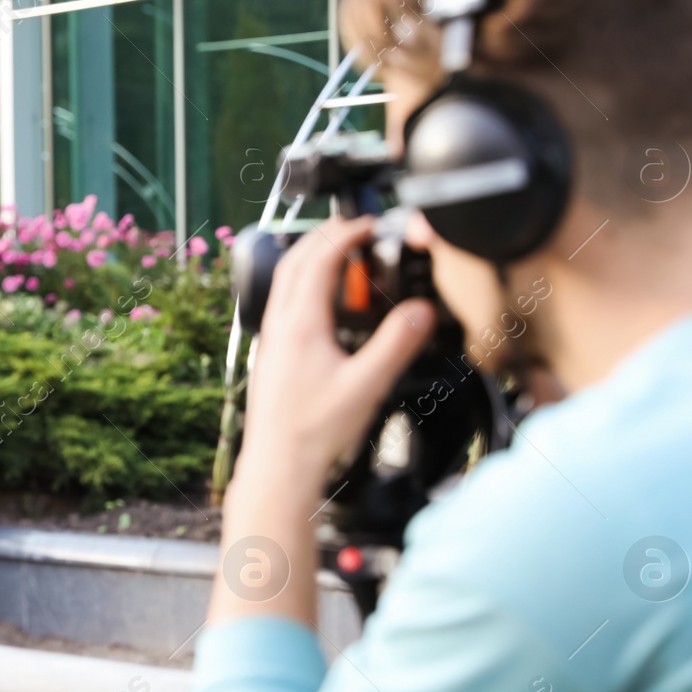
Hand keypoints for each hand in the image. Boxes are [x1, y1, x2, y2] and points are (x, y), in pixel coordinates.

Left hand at [239, 217, 435, 491]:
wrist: (279, 467)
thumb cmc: (314, 433)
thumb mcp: (367, 386)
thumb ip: (396, 345)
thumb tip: (420, 310)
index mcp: (300, 325)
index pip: (320, 260)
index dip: (346, 235)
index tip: (368, 224)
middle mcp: (279, 326)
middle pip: (295, 261)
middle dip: (325, 237)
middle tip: (354, 229)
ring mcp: (270, 341)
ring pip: (284, 282)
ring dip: (310, 258)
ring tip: (339, 256)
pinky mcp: (270, 356)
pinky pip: (283, 304)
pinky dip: (302, 286)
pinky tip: (321, 304)